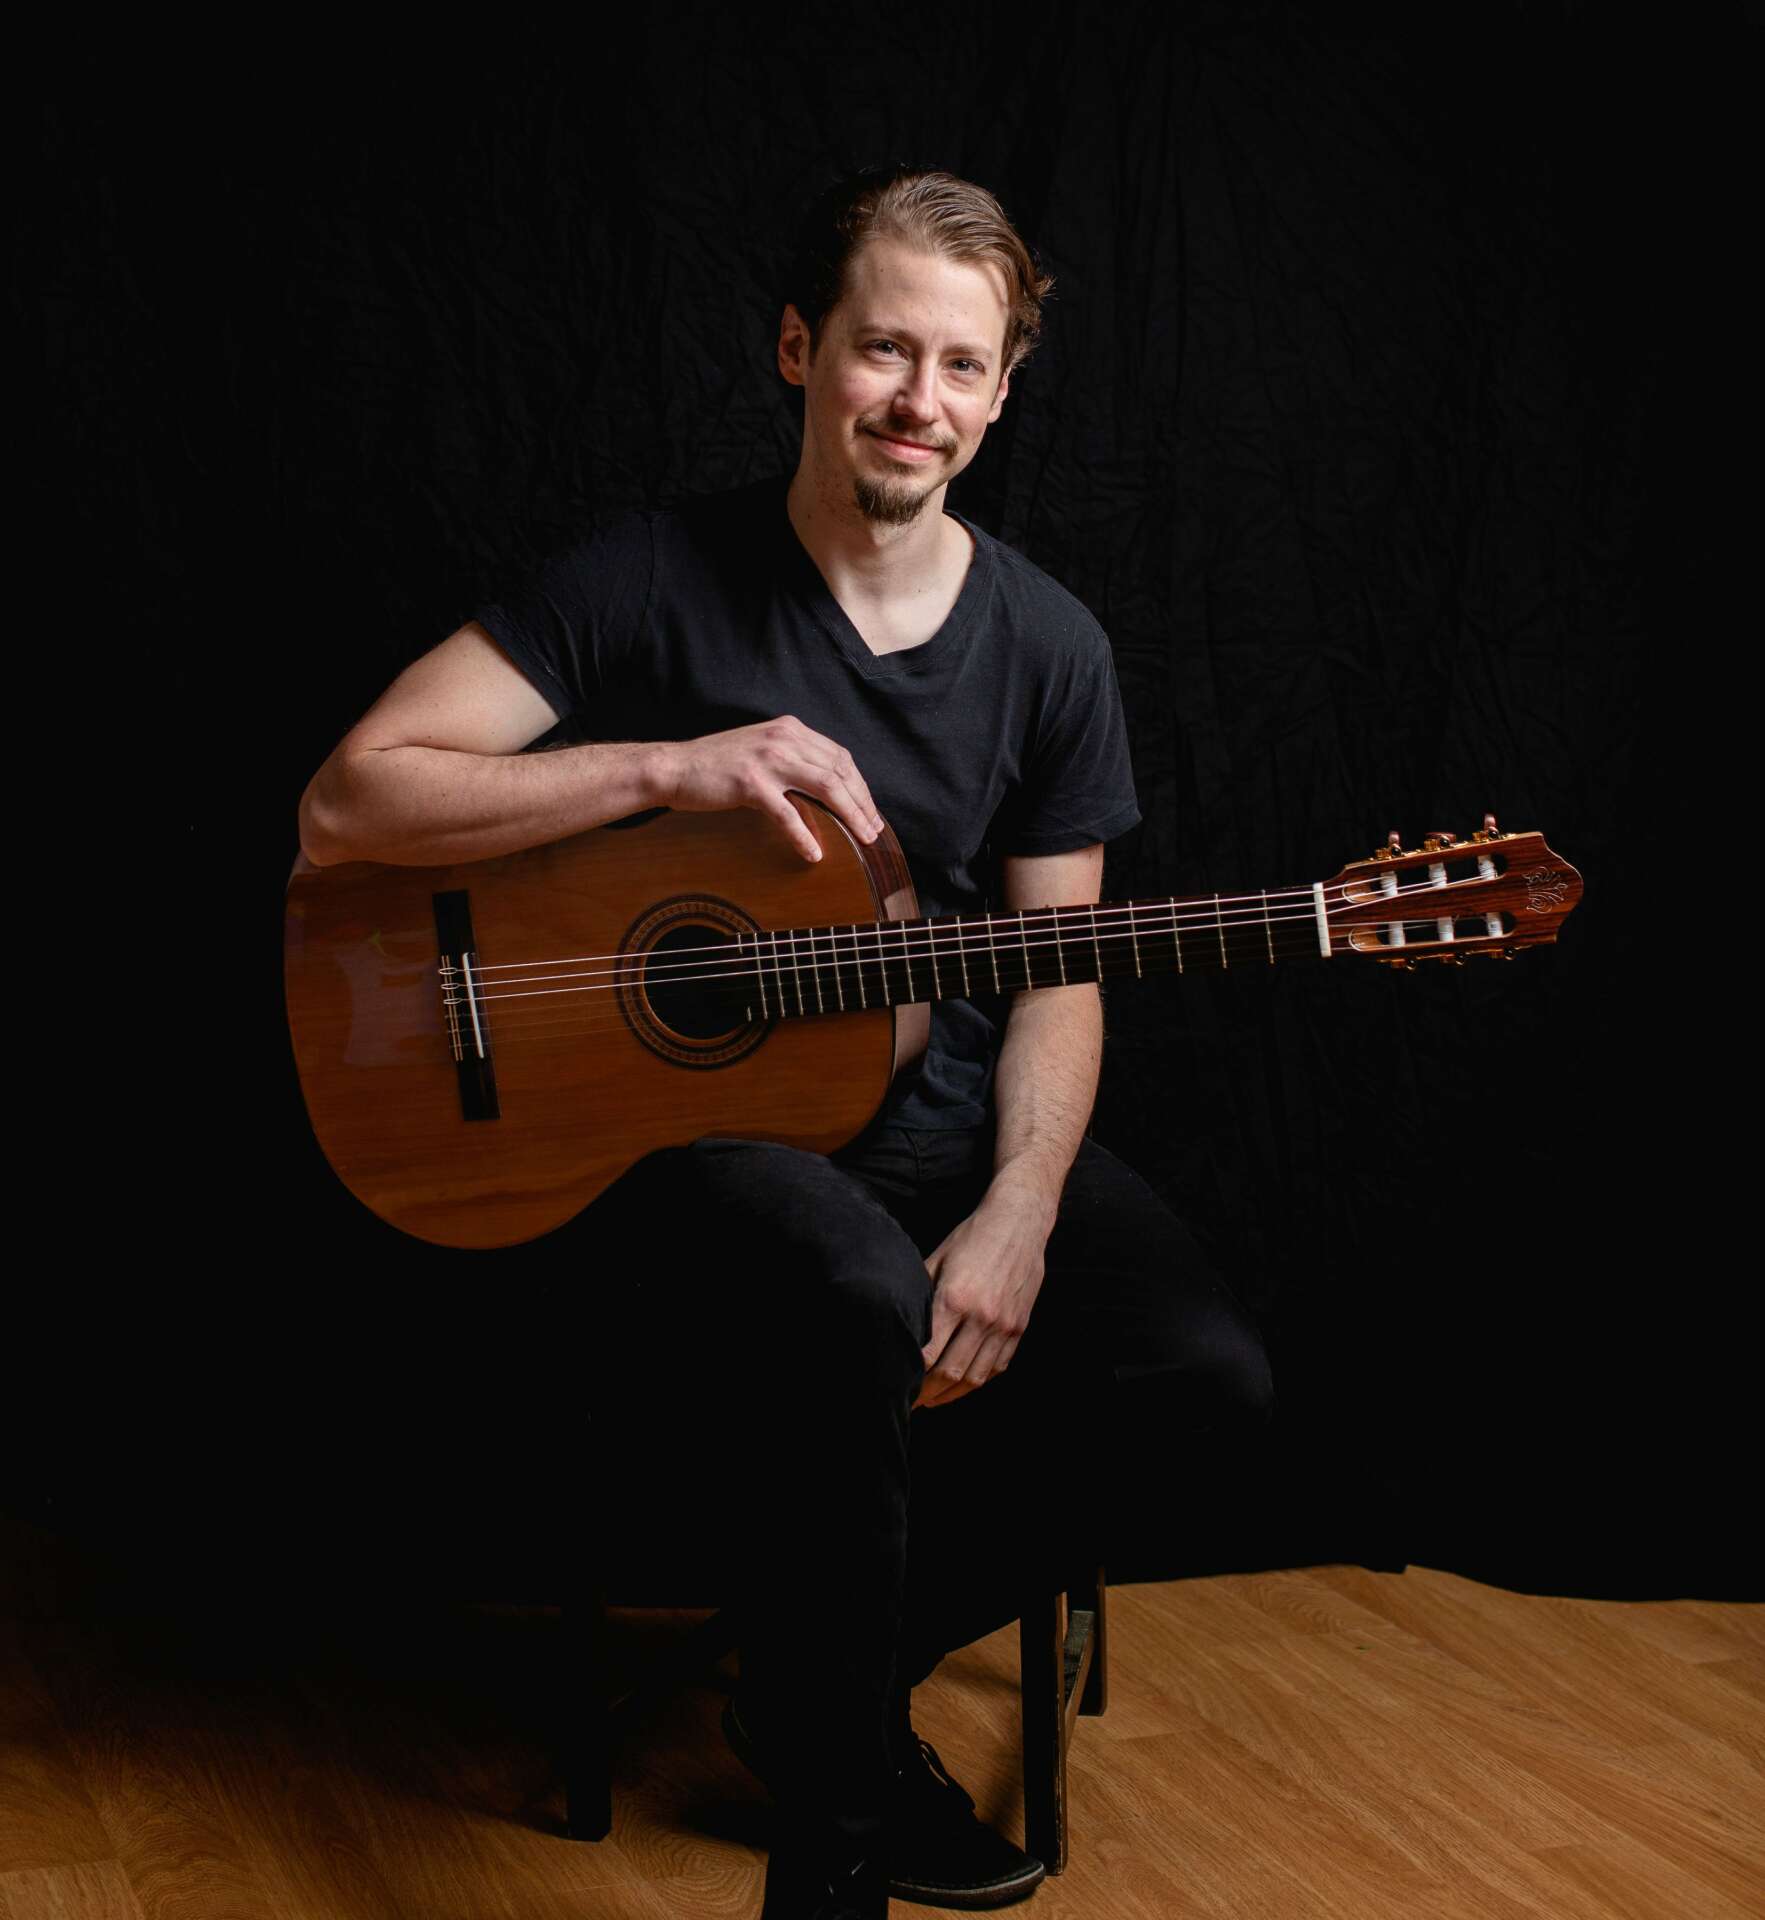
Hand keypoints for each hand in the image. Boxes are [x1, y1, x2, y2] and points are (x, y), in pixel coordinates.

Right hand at [655, 716, 884, 861]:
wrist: (674, 767)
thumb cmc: (716, 766)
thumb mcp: (761, 752)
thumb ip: (792, 764)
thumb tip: (823, 794)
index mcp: (789, 729)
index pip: (839, 756)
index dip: (860, 785)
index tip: (871, 811)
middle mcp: (783, 738)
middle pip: (840, 771)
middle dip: (863, 803)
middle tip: (874, 830)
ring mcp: (768, 759)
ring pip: (825, 787)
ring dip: (850, 816)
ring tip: (862, 839)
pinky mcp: (750, 783)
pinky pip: (788, 814)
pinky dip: (805, 836)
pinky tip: (815, 854)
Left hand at [915, 1186, 1053, 1408]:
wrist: (1020, 1222)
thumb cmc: (972, 1237)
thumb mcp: (937, 1258)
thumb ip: (920, 1293)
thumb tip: (898, 1321)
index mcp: (954, 1299)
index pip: (927, 1355)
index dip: (910, 1378)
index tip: (898, 1385)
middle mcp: (981, 1317)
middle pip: (950, 1372)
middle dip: (927, 1393)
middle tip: (911, 1400)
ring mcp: (1004, 1325)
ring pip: (975, 1377)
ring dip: (951, 1394)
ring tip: (933, 1399)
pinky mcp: (1019, 1327)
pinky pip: (997, 1367)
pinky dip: (978, 1380)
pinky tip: (963, 1383)